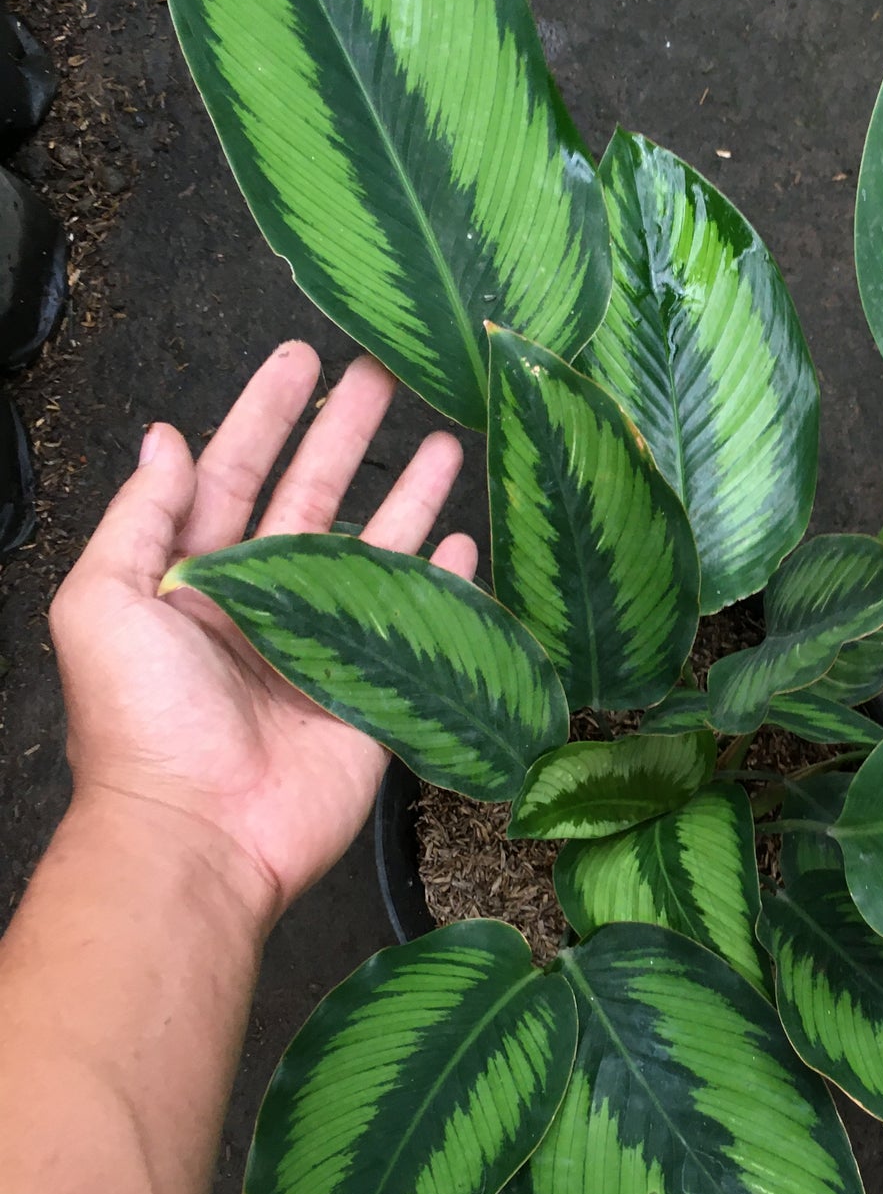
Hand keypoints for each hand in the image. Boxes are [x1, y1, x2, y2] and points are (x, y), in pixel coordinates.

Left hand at [48, 343, 477, 933]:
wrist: (200, 836)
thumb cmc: (141, 724)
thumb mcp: (102, 605)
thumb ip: (139, 519)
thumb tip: (164, 437)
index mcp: (196, 578)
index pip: (234, 472)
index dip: (267, 413)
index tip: (302, 357)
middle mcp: (265, 601)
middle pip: (314, 497)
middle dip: (349, 435)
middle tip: (389, 374)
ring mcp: (324, 644)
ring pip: (376, 548)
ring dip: (410, 494)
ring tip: (450, 439)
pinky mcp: (374, 690)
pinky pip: (420, 620)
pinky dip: (448, 580)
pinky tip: (469, 537)